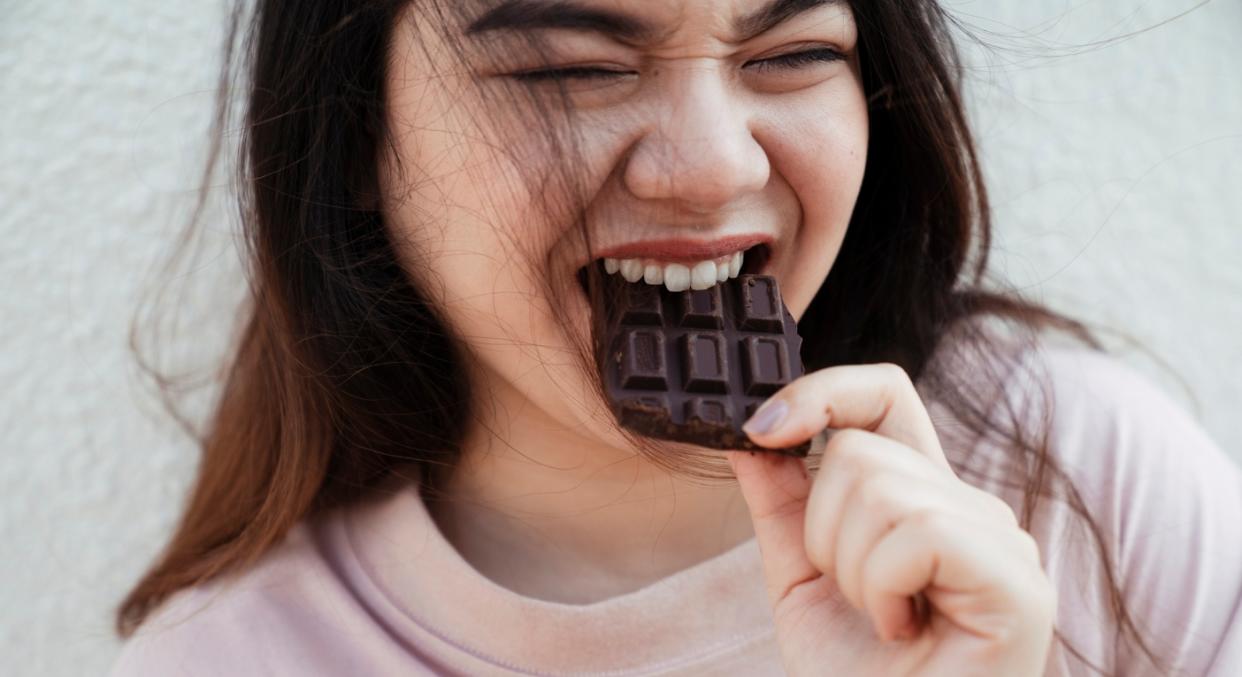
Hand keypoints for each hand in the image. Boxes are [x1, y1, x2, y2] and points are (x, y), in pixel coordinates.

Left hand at [727, 363, 1055, 676]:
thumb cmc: (852, 676)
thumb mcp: (799, 577)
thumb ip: (781, 502)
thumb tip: (750, 431)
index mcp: (922, 498)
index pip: (883, 395)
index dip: (821, 392)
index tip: (762, 429)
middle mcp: (971, 508)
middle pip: (862, 450)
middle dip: (821, 533)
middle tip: (854, 598)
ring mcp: (1002, 542)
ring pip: (881, 489)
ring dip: (850, 571)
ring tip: (881, 620)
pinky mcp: (1017, 582)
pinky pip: (919, 534)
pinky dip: (883, 589)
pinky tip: (902, 631)